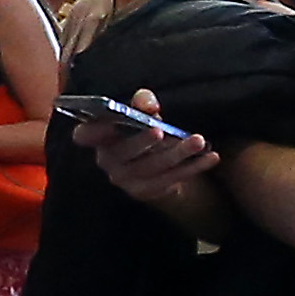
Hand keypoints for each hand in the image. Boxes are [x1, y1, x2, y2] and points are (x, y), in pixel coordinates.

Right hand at [84, 115, 214, 203]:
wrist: (159, 165)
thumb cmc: (146, 131)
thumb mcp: (144, 114)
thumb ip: (143, 103)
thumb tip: (148, 104)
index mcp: (98, 137)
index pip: (84, 135)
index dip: (93, 130)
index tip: (110, 122)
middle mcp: (105, 160)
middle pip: (122, 152)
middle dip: (142, 141)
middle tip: (161, 131)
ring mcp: (123, 179)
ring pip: (150, 167)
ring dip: (177, 154)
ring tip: (199, 141)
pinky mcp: (144, 191)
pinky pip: (168, 181)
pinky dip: (192, 168)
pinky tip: (210, 158)